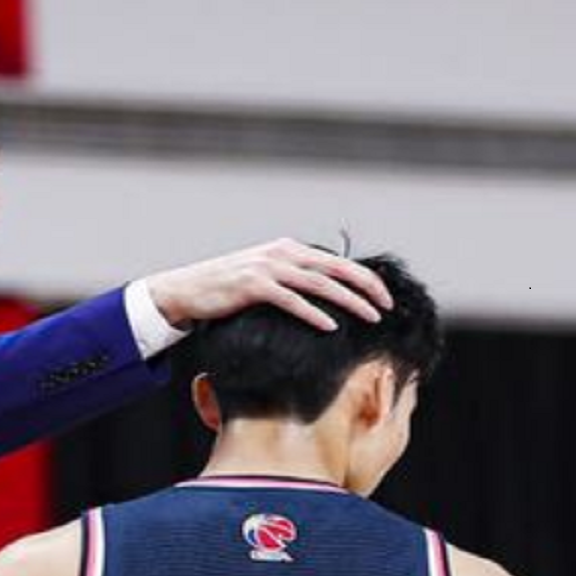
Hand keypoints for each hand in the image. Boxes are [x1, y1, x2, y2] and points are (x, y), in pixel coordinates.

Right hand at [141, 239, 391, 331]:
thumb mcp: (266, 277)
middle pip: (336, 268)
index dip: (364, 278)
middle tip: (388, 306)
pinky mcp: (253, 285)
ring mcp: (268, 267)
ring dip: (349, 301)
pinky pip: (290, 300)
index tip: (385, 296)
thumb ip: (293, 280)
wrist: (187, 289)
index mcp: (289, 249)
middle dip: (366, 286)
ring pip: (319, 283)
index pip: (337, 261)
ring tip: (371, 317)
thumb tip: (324, 297)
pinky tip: (331, 326)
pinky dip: (313, 313)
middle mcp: (282, 253)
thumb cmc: (227, 290)